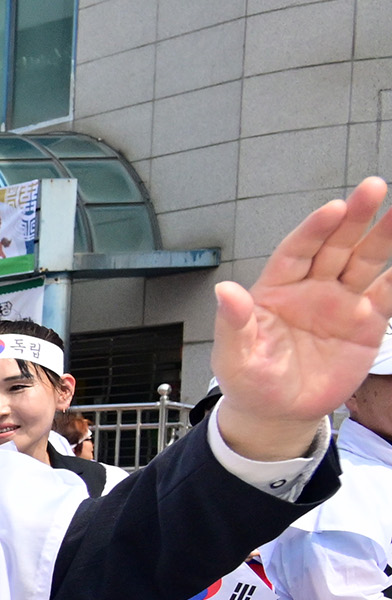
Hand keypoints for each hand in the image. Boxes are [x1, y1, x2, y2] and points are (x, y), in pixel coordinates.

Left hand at [212, 178, 391, 456]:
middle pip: (336, 245)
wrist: (278, 412)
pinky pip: (388, 294)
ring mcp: (341, 303)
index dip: (314, 229)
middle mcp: (312, 288)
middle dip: (355, 217)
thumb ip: (234, 322)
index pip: (297, 250)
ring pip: (365, 262)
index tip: (333, 209)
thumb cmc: (250, 378)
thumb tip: (225, 290)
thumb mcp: (235, 355)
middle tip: (373, 188)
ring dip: (383, 237)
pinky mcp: (366, 323)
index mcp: (277, 288)